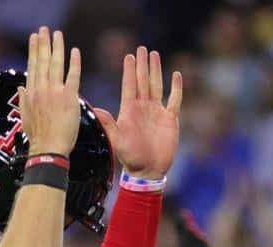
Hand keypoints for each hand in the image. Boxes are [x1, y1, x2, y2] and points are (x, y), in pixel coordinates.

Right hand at [19, 28, 82, 156]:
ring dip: (57, 47)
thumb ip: (24, 100)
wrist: (48, 149)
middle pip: (42, 61)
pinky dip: (74, 63)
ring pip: (56, 64)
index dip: (34, 50)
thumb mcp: (25, 116)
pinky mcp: (69, 98)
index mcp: (31, 93)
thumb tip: (21, 87)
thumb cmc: (38, 136)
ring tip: (58, 34)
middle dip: (44, 43)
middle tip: (45, 30)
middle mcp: (41, 89)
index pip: (33, 66)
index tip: (35, 38)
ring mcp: (55, 92)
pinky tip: (75, 51)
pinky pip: (73, 76)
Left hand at [93, 45, 181, 179]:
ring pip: (157, 85)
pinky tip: (176, 75)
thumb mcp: (117, 141)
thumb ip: (109, 125)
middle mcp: (143, 108)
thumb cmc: (131, 158)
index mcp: (129, 110)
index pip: (129, 85)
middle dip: (142, 65)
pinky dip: (176, 88)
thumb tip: (95, 110)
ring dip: (156, 70)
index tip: (129, 56)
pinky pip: (174, 100)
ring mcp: (157, 112)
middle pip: (143, 81)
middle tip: (142, 48)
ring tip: (154, 55)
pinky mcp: (170, 119)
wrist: (148, 171)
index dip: (129, 71)